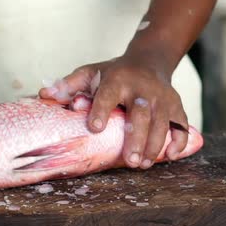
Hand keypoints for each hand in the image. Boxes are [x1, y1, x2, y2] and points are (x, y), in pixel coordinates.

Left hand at [39, 51, 188, 168]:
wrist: (148, 61)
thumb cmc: (112, 73)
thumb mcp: (89, 73)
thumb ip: (68, 85)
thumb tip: (43, 94)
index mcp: (117, 79)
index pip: (108, 94)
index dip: (101, 109)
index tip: (95, 128)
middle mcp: (142, 87)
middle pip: (141, 113)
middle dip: (136, 138)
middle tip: (129, 162)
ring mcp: (163, 96)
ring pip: (162, 121)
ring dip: (154, 145)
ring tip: (142, 164)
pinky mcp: (176, 105)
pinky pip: (181, 124)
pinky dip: (178, 140)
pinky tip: (170, 155)